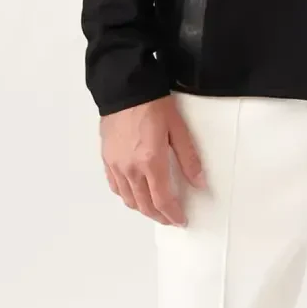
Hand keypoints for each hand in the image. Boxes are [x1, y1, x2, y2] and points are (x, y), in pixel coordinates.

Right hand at [100, 94, 207, 225]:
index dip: (173, 214)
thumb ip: (188, 157)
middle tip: (170, 218)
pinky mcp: (106, 159)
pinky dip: (126, 195)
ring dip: (142, 208)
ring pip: (128, 199)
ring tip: (155, 208)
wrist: (125, 88)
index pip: (163, 200)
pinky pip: (115, 186)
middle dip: (159, 215)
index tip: (181, 220)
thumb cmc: (153, 103)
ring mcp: (116, 165)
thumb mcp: (178, 127)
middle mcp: (130, 169)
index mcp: (151, 161)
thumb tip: (199, 182)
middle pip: (145, 205)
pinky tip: (133, 193)